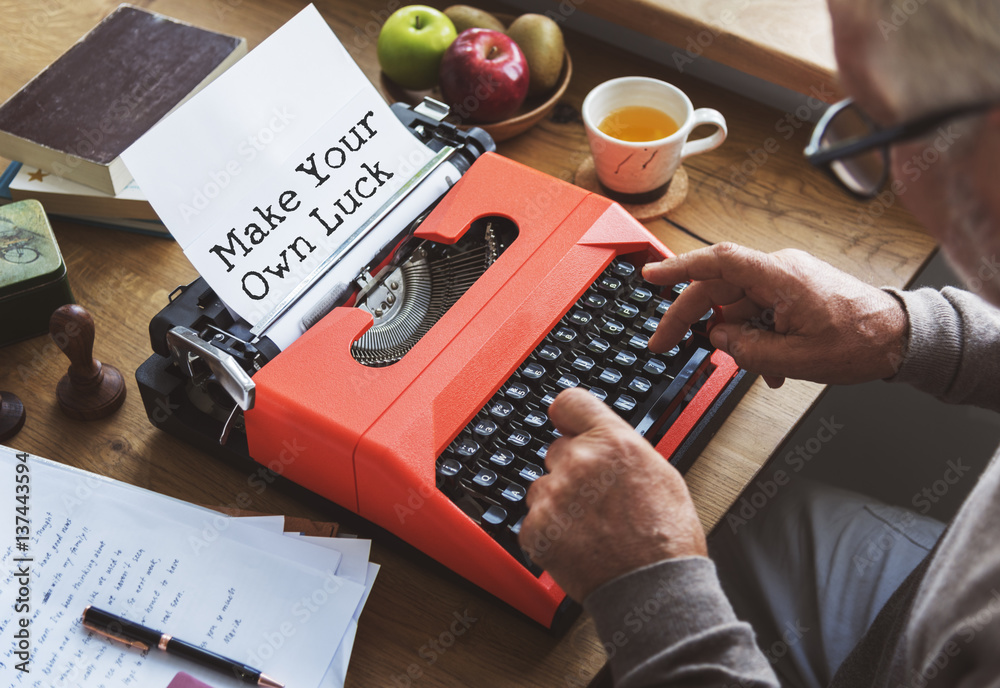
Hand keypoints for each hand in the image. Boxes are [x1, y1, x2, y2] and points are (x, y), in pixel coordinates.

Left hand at [518, 388, 706, 601]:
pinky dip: (550, 533)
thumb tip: (602, 438)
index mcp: (613, 442)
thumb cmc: (666, 538)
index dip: (567, 416)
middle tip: (596, 499)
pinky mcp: (537, 528)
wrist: (653, 588)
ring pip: (543, 487)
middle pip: (557, 451)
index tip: (565, 424)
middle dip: (571, 470)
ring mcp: (554, 495)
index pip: (569, 403)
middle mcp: (579, 462)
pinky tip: (578, 544)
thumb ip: (622, 448)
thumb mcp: (660, 473)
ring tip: (591, 528)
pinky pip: (534, 520)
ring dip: (559, 503)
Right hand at [644, 243, 907, 387]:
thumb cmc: (860, 342)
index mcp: (779, 277)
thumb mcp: (796, 359)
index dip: (678, 268)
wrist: (901, 338)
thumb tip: (718, 338)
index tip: (650, 276)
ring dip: (735, 338)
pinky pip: (758, 311)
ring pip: (738, 305)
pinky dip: (755, 336)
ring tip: (753, 369)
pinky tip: (769, 365)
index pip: (717, 262)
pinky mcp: (793, 291)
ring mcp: (786, 280)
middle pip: (718, 287)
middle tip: (663, 342)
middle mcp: (779, 270)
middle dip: (689, 317)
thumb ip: (747, 349)